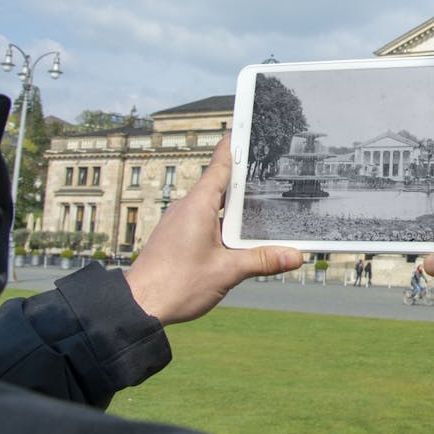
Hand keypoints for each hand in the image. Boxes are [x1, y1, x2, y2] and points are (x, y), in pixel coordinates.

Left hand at [125, 137, 302, 324]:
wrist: (138, 307)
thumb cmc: (176, 285)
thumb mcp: (227, 272)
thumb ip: (262, 260)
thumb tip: (295, 255)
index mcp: (199, 204)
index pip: (222, 164)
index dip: (237, 144)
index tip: (250, 126)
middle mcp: (188, 207)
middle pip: (223, 183)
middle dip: (248, 177)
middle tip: (273, 166)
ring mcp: (182, 222)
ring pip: (215, 205)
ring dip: (238, 206)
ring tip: (266, 205)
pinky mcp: (178, 237)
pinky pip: (206, 220)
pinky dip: (225, 222)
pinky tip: (240, 236)